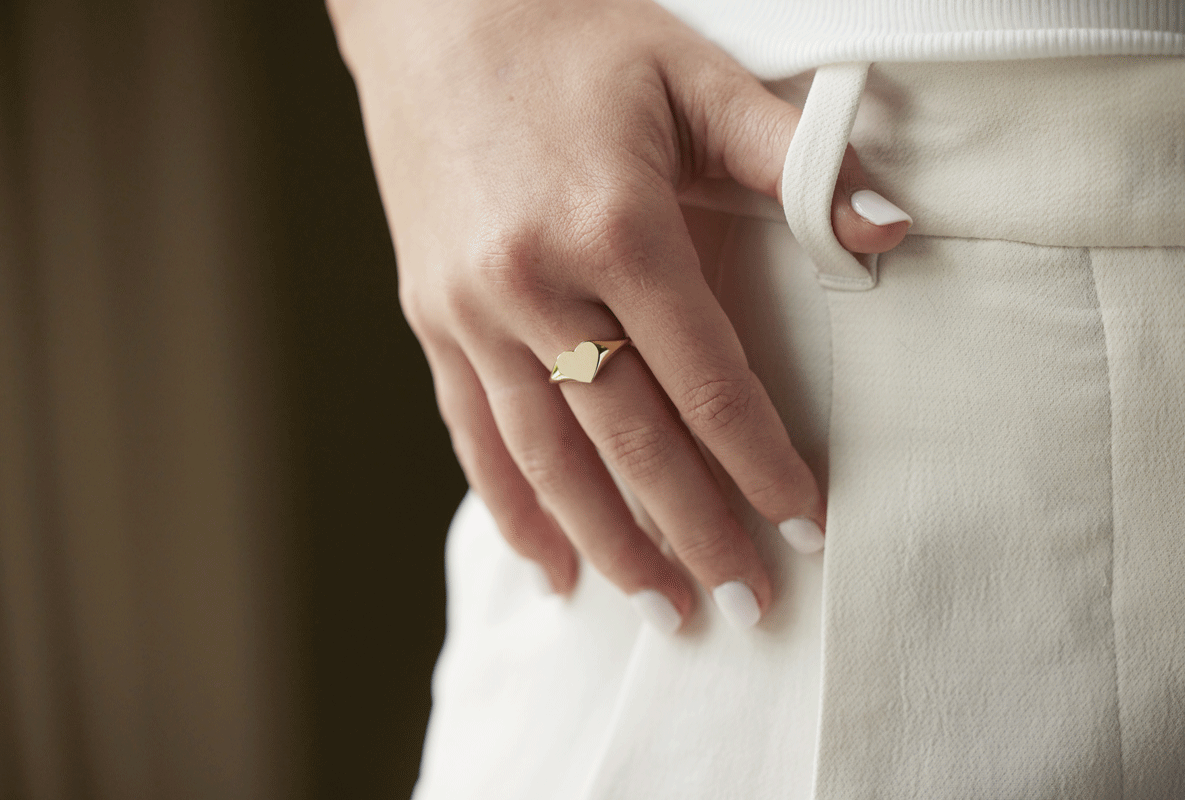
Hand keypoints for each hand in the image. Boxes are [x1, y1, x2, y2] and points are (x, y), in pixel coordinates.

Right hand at [329, 0, 908, 630]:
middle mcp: (536, 284)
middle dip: (693, 531)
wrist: (430, 13)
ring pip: (548, 457)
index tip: (803, 526)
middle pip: (629, 441)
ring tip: (658, 606)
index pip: (707, 382)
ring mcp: (473, 310)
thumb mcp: (690, 73)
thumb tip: (886, 230)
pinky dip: (513, 506)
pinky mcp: (432, 318)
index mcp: (615, 227)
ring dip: (608, 542)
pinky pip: (473, 433)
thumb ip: (791, 157)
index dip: (761, 463)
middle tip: (741, 604)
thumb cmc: (571, 36)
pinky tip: (550, 562)